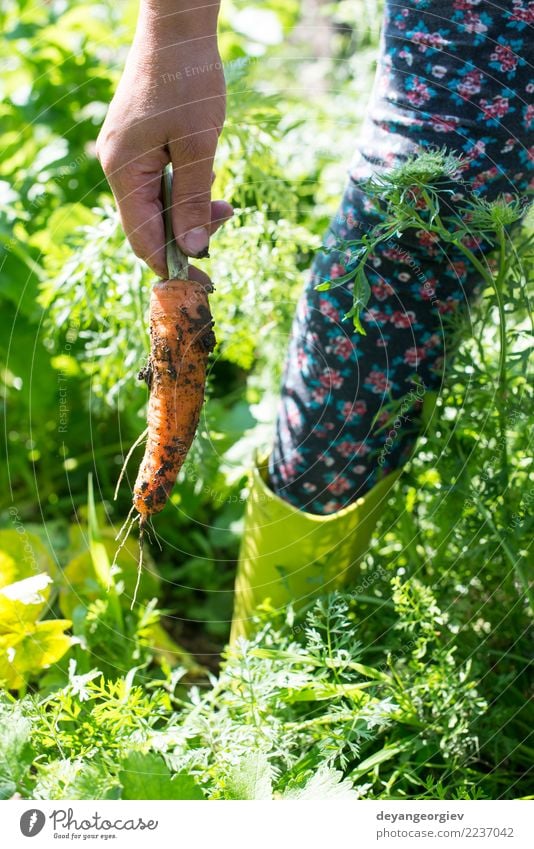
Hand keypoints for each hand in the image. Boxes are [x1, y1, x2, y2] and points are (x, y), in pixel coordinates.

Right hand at [96, 2, 231, 276]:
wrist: (176, 27)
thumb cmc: (188, 80)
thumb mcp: (198, 145)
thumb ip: (193, 199)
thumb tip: (191, 250)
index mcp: (125, 171)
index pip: (143, 239)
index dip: (171, 265)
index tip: (204, 279)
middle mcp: (117, 167)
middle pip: (148, 225)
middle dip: (186, 235)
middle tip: (226, 220)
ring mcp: (126, 156)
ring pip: (156, 206)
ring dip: (190, 212)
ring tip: (225, 203)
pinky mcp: (138, 146)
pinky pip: (159, 185)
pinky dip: (185, 191)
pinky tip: (208, 182)